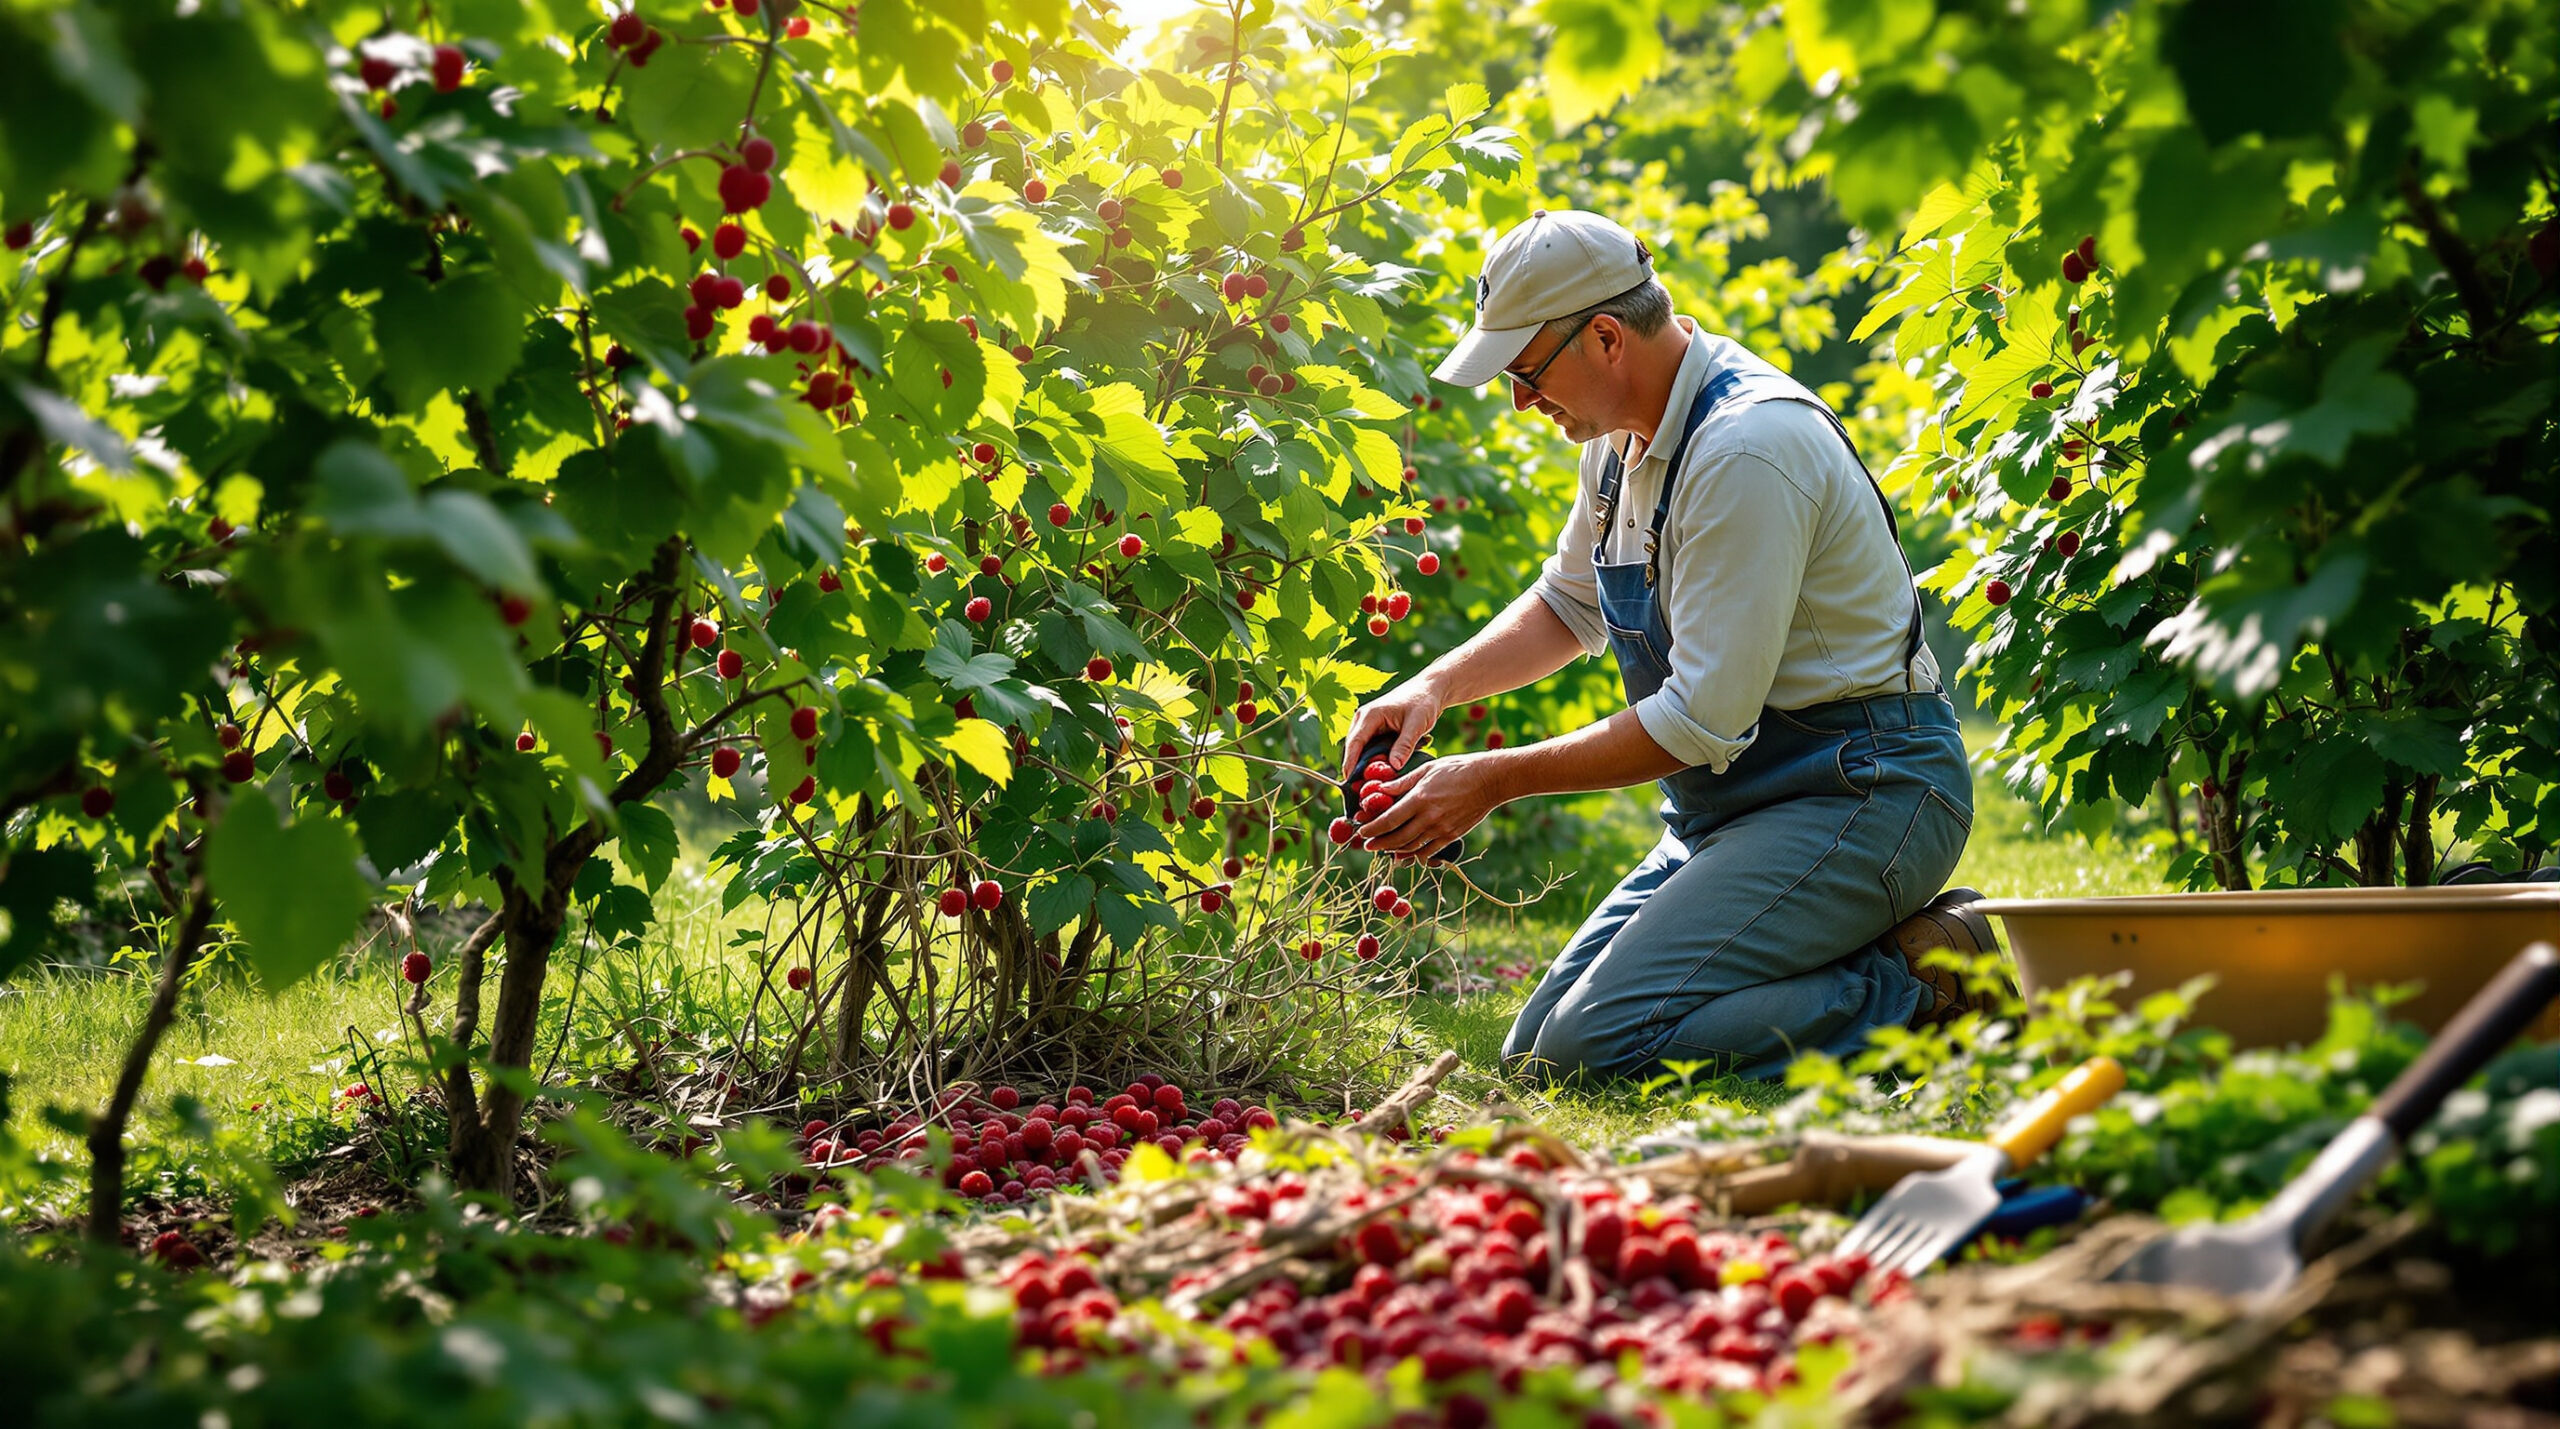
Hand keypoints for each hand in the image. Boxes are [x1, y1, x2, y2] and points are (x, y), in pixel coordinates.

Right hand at [1340, 675, 1445, 779]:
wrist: (1429, 689)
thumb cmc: (1423, 702)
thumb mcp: (1417, 724)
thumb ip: (1405, 745)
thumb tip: (1393, 767)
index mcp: (1369, 715)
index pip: (1354, 743)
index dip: (1350, 764)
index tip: (1350, 783)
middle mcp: (1362, 719)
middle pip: (1354, 750)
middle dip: (1358, 770)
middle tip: (1364, 791)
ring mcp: (1366, 725)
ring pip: (1360, 751)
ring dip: (1367, 766)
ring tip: (1373, 786)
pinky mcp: (1373, 730)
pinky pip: (1369, 749)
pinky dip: (1374, 760)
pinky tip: (1382, 773)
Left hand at [1355, 751, 1508, 863]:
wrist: (1489, 780)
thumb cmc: (1457, 769)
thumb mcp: (1426, 770)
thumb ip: (1401, 783)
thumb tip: (1379, 789)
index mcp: (1419, 798)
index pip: (1388, 819)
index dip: (1372, 828)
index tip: (1361, 831)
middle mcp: (1428, 817)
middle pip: (1397, 837)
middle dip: (1379, 843)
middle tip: (1367, 845)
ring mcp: (1441, 829)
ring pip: (1411, 847)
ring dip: (1394, 850)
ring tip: (1384, 850)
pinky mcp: (1452, 836)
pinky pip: (1429, 851)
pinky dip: (1415, 854)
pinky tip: (1406, 853)